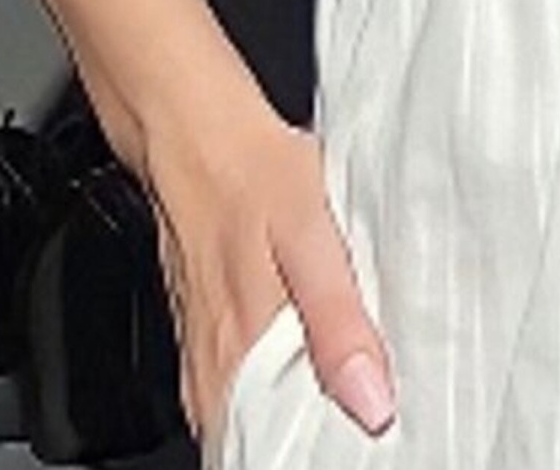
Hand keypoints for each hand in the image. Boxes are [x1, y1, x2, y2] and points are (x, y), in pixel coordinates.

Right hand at [141, 98, 396, 444]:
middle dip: (314, 440)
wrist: (188, 123)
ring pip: (250, 416)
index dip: (330, 451)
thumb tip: (371, 403)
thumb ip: (338, 323)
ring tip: (346, 399)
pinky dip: (275, 387)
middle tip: (367, 421)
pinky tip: (306, 365)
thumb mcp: (310, 236)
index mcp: (244, 355)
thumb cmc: (247, 166)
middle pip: (265, 442)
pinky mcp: (205, 326)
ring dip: (296, 417)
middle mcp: (217, 364)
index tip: (371, 440)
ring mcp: (206, 348)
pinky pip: (239, 384)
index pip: (281, 452)